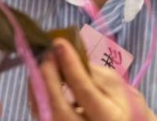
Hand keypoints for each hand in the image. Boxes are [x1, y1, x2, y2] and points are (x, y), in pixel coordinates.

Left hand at [30, 39, 156, 120]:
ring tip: (42, 62)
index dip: (71, 66)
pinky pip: (40, 113)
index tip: (59, 43)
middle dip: (49, 77)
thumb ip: (96, 73)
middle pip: (60, 107)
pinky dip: (36, 94)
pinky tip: (40, 77)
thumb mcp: (117, 87)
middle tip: (47, 53)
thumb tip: (70, 55)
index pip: (85, 91)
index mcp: (109, 118)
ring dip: (38, 84)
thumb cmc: (119, 105)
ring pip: (45, 113)